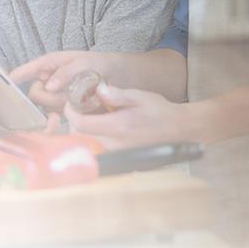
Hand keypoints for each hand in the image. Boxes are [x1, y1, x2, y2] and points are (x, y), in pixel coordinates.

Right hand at [11, 51, 123, 110]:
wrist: (121, 77)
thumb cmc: (103, 64)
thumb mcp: (88, 63)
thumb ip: (68, 71)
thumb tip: (48, 85)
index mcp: (52, 64)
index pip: (31, 69)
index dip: (19, 75)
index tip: (7, 82)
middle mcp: (51, 79)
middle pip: (35, 93)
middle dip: (45, 96)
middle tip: (64, 94)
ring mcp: (56, 94)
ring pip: (45, 105)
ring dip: (57, 106)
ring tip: (76, 100)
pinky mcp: (64, 108)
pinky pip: (54, 115)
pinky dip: (58, 117)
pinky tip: (69, 114)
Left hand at [64, 86, 202, 148]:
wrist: (178, 129)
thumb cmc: (160, 111)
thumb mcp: (140, 96)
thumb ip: (118, 94)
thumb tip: (98, 90)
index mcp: (118, 126)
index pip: (81, 124)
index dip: (70, 113)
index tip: (71, 103)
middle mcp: (115, 144)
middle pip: (79, 136)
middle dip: (75, 121)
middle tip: (79, 108)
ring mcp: (117, 153)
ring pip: (86, 144)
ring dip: (83, 131)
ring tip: (90, 117)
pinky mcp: (120, 157)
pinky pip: (97, 149)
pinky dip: (93, 139)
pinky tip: (101, 129)